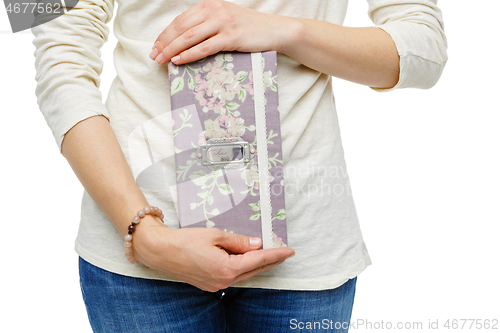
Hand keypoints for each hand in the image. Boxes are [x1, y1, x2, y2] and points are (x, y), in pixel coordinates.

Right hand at [131, 215, 294, 291]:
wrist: (160, 251)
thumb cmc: (185, 240)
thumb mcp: (216, 235)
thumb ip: (239, 241)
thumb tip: (257, 244)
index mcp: (226, 268)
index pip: (258, 260)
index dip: (275, 254)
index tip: (289, 251)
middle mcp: (223, 281)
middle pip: (253, 270)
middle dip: (270, 261)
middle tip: (285, 252)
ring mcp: (215, 285)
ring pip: (243, 275)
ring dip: (257, 265)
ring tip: (270, 256)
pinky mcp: (209, 284)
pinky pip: (232, 277)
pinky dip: (243, 268)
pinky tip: (246, 260)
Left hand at [149, 0, 292, 64]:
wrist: (276, 30)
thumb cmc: (251, 29)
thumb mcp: (226, 20)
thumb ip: (208, 25)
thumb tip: (186, 41)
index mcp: (210, 5)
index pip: (181, 19)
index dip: (165, 34)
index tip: (156, 46)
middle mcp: (214, 11)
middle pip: (181, 27)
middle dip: (164, 42)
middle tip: (154, 55)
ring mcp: (223, 23)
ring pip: (189, 37)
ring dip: (172, 49)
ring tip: (162, 60)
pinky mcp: (231, 37)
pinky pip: (204, 47)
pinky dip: (188, 55)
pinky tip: (178, 61)